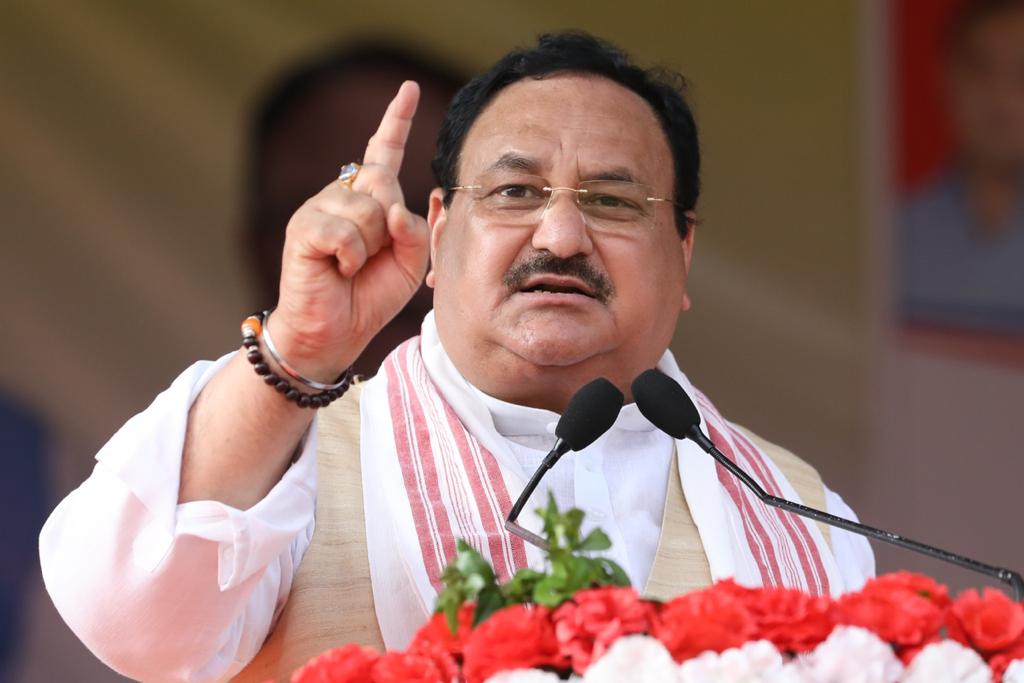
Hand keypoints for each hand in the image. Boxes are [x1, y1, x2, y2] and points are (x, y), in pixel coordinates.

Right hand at [270, 81, 430, 379]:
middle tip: (369, 258)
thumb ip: (414, 230)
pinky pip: (345, 231)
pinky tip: (338, 269)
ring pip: (368, 210)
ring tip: (350, 267)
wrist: (334, 332)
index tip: (409, 89)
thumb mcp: (409, 264)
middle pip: (384, 183)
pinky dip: (351, 257)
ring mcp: (318, 208)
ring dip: (370, 247)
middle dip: (389, 227)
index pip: (384, 153)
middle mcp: (341, 195)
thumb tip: (391, 205)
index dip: (397, 121)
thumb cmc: (369, 295)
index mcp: (368, 200)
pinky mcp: (303, 227)